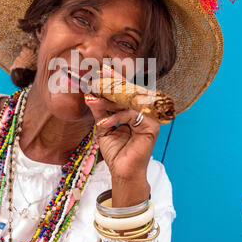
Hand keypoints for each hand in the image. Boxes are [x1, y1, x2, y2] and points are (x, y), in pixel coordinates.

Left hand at [84, 69, 159, 183]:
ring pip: (129, 101)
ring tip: (94, 100)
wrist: (122, 172)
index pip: (125, 91)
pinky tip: (103, 123)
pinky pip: (131, 114)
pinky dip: (115, 117)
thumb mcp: (103, 127)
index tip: (101, 70)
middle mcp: (144, 111)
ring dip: (110, 100)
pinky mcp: (151, 126)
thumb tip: (89, 95)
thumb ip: (99, 111)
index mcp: (134, 110)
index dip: (114, 80)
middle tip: (98, 77)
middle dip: (112, 84)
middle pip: (129, 92)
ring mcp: (150, 117)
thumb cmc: (116, 151)